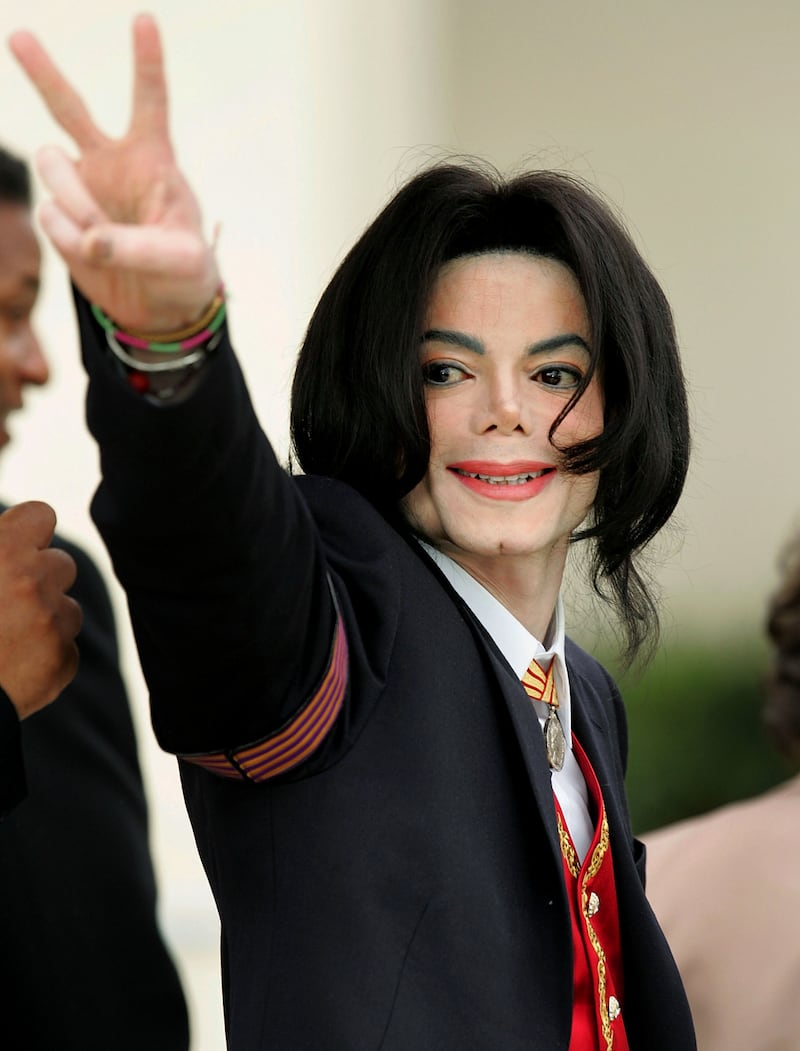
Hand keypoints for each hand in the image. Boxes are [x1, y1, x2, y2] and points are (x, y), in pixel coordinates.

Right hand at [0, 502, 80, 718]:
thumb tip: (3, 535)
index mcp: (3, 551)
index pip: (40, 516)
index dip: (27, 532)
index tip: (15, 548)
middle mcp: (34, 582)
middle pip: (62, 564)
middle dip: (39, 579)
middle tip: (5, 601)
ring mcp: (53, 623)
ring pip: (67, 609)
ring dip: (45, 619)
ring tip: (4, 638)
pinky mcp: (61, 661)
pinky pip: (65, 649)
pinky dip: (44, 657)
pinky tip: (11, 667)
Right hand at [8, 15, 219, 332]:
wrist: (161, 310)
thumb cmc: (186, 275)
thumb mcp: (182, 262)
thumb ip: (141, 248)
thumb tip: (90, 240)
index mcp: (152, 160)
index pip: (149, 102)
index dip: (146, 62)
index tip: (145, 19)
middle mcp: (111, 164)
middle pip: (69, 107)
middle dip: (42, 72)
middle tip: (18, 36)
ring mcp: (81, 189)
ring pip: (52, 166)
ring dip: (74, 201)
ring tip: (100, 235)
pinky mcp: (61, 221)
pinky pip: (50, 217)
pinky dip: (69, 238)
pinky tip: (93, 254)